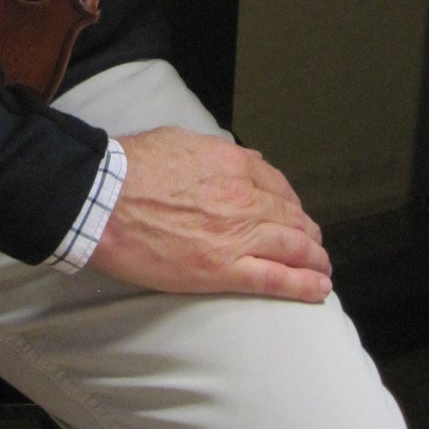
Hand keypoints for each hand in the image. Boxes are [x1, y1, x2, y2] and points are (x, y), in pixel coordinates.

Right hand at [90, 126, 331, 301]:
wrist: (105, 200)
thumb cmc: (132, 167)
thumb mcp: (179, 140)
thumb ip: (214, 151)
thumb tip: (237, 158)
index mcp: (232, 164)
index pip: (275, 184)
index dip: (289, 200)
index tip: (292, 211)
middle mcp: (244, 198)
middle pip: (290, 216)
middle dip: (306, 230)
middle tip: (313, 242)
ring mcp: (237, 236)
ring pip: (292, 247)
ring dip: (314, 257)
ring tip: (322, 267)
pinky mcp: (224, 270)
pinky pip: (276, 279)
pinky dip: (304, 284)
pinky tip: (319, 288)